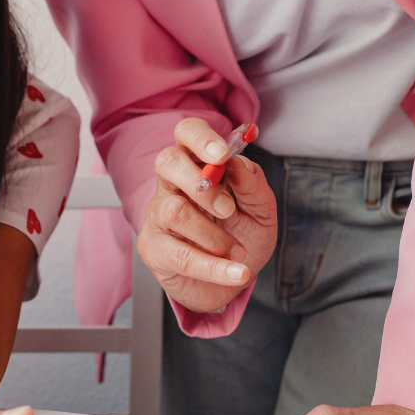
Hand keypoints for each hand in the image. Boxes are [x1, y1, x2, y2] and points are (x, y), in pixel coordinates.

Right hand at [137, 117, 276, 315]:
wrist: (231, 280)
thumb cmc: (243, 236)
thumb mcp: (261, 210)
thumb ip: (252, 185)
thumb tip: (238, 163)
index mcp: (198, 164)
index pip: (187, 133)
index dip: (200, 138)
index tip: (222, 154)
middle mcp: (172, 184)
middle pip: (168, 162)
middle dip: (199, 182)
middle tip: (228, 208)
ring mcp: (158, 214)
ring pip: (175, 211)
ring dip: (215, 236)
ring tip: (238, 252)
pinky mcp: (153, 248)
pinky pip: (180, 255)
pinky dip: (214, 267)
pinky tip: (235, 272)